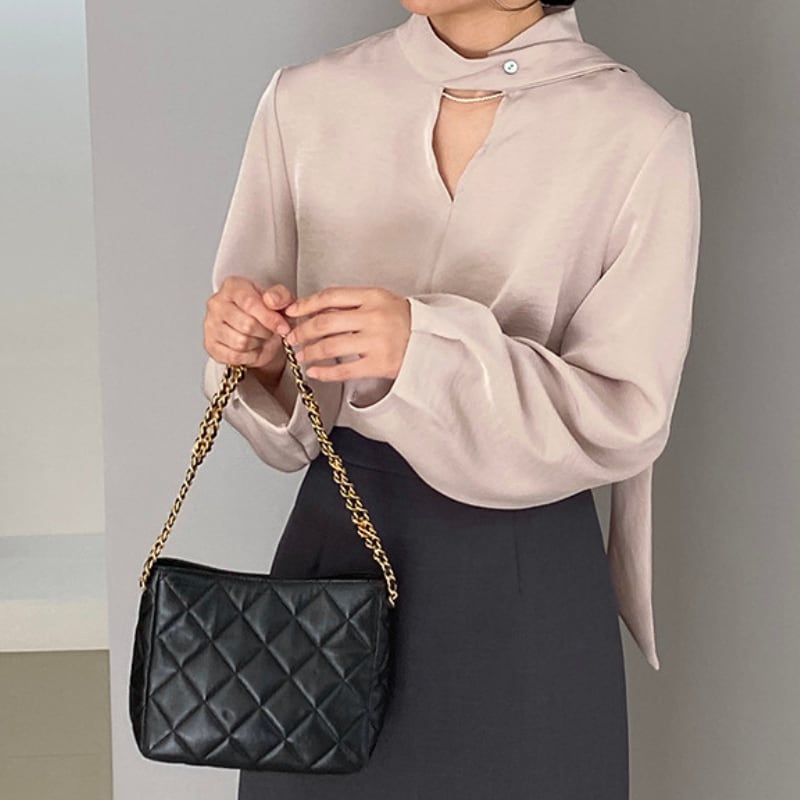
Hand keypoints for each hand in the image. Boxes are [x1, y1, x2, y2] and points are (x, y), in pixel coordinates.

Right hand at [203, 276, 295, 370]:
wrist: (259, 332)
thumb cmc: (267, 313)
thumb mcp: (281, 301)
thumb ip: (281, 296)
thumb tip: (272, 300)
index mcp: (233, 286)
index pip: (250, 303)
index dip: (269, 318)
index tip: (283, 327)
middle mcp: (217, 303)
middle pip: (247, 325)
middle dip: (265, 332)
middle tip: (271, 331)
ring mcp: (210, 324)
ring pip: (241, 342)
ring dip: (257, 344)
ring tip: (260, 337)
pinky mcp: (210, 345)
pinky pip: (234, 356)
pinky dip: (249, 356)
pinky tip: (252, 348)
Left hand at [282, 286, 410, 381]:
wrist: (433, 342)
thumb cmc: (405, 321)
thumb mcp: (381, 301)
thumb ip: (352, 303)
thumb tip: (315, 309)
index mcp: (373, 296)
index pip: (331, 296)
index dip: (306, 304)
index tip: (293, 312)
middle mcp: (374, 317)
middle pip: (325, 322)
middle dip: (302, 331)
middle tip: (293, 338)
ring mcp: (377, 341)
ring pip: (330, 346)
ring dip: (310, 352)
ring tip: (302, 355)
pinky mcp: (379, 364)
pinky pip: (344, 370)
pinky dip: (324, 372)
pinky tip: (315, 372)